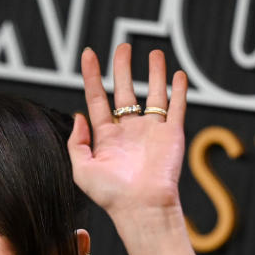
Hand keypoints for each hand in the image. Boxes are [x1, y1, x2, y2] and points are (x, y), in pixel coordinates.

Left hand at [68, 43, 187, 215]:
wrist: (141, 208)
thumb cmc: (111, 195)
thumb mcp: (82, 169)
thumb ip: (77, 142)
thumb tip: (78, 115)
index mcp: (106, 137)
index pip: (97, 99)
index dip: (92, 76)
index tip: (88, 54)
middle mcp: (129, 131)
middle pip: (124, 91)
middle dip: (122, 68)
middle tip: (122, 47)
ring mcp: (151, 131)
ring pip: (153, 95)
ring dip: (154, 73)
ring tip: (154, 53)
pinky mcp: (172, 135)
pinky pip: (176, 107)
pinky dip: (178, 91)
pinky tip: (177, 74)